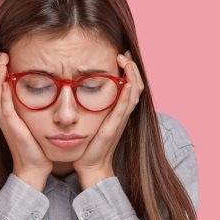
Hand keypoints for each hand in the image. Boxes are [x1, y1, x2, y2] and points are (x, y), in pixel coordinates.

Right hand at [0, 51, 52, 189]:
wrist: (34, 167)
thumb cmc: (36, 146)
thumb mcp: (32, 122)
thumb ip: (32, 107)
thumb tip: (43, 91)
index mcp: (6, 114)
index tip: (4, 56)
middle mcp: (2, 116)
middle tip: (1, 53)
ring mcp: (6, 122)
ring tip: (2, 61)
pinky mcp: (13, 128)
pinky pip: (4, 108)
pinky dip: (3, 94)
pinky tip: (6, 82)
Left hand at [74, 51, 143, 189]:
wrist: (90, 165)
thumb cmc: (89, 144)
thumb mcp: (93, 119)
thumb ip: (93, 105)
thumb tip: (82, 86)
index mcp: (119, 111)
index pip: (131, 86)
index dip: (131, 70)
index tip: (124, 55)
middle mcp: (123, 115)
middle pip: (137, 87)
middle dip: (133, 68)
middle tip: (125, 54)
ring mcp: (120, 121)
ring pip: (134, 94)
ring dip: (132, 76)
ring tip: (127, 61)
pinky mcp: (113, 128)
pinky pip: (123, 109)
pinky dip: (127, 95)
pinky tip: (127, 83)